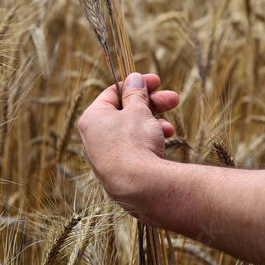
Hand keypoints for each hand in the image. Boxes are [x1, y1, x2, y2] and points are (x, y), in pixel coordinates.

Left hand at [77, 72, 178, 209]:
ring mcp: (105, 155)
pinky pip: (133, 148)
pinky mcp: (118, 170)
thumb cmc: (134, 143)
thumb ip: (136, 93)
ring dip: (153, 123)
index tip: (155, 81)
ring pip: (131, 130)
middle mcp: (94, 136)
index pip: (113, 93)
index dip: (136, 85)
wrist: (140, 187)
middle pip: (125, 111)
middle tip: (172, 98)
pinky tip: (165, 141)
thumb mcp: (138, 110)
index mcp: (92, 118)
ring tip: (169, 126)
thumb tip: (133, 77)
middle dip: (151, 104)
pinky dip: (148, 141)